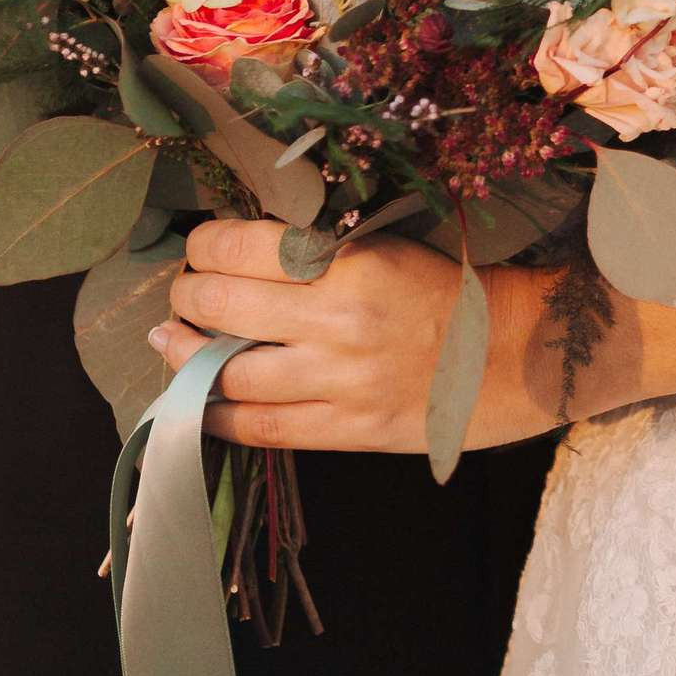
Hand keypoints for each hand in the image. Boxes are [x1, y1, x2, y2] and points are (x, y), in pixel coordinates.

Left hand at [150, 218, 554, 454]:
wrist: (503, 354)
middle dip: (188, 293)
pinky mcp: (345, 431)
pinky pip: (259, 428)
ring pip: (228, 374)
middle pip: (223, 307)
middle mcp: (337, 322)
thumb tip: (231, 252)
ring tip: (171, 340)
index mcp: (349, 263)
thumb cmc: (437, 289)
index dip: (205, 244)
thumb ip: (312, 250)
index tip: (200, 244)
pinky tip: (195, 398)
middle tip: (183, 289)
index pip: (245, 247)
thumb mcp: (378, 246)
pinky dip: (215, 413)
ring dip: (186, 354)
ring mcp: (339, 383)